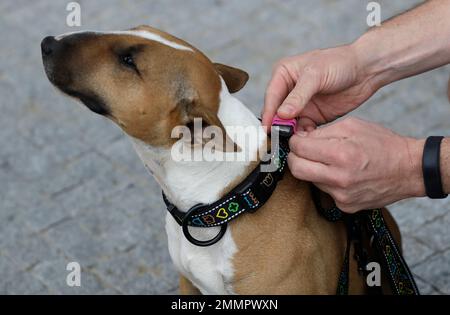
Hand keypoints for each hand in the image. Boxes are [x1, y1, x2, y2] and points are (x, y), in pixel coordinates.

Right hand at [262, 45, 378, 129]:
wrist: (366, 70)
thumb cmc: (340, 62)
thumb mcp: (316, 75)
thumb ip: (298, 96)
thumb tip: (281, 114)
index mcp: (284, 74)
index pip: (271, 96)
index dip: (269, 113)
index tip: (268, 129)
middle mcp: (289, 90)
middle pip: (277, 113)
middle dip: (279, 126)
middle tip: (279, 139)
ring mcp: (301, 105)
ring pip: (289, 123)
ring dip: (291, 132)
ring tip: (296, 141)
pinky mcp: (313, 116)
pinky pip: (303, 129)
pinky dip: (305, 135)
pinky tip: (310, 139)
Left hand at [288, 117, 425, 212]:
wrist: (409, 170)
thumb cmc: (382, 144)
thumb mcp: (352, 126)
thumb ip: (322, 132)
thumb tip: (300, 138)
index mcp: (341, 154)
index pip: (299, 149)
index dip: (295, 141)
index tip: (298, 139)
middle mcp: (339, 178)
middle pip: (296, 169)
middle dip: (294, 157)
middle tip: (302, 150)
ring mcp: (342, 196)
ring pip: (309, 180)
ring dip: (312, 168)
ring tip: (327, 160)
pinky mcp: (345, 206)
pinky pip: (324, 191)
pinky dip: (326, 180)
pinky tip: (340, 173)